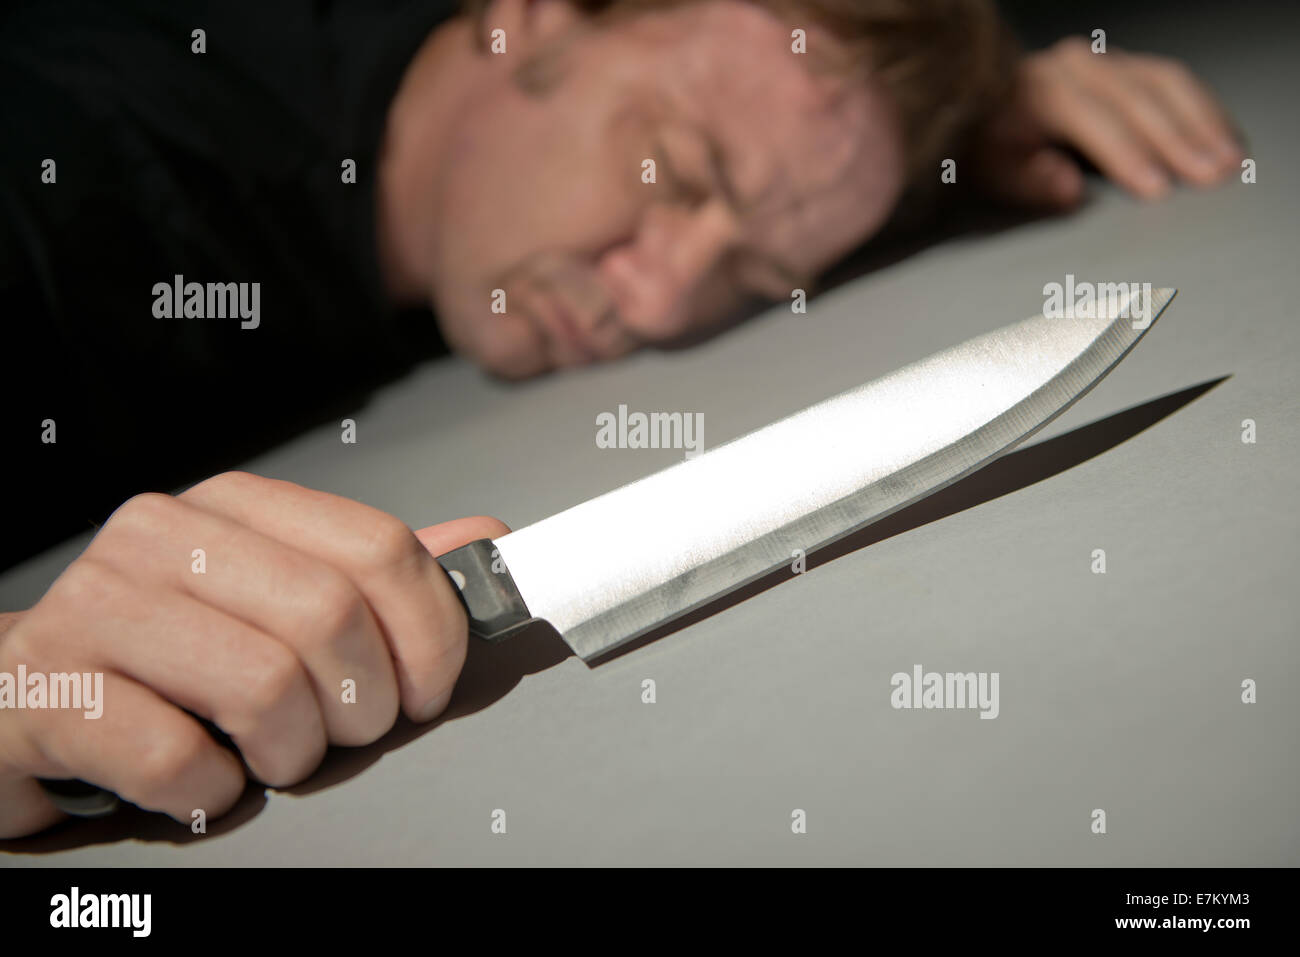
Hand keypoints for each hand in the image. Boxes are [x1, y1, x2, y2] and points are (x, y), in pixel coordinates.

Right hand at [0, 471, 507, 837]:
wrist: (19, 694)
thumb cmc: (162, 655)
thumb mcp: (271, 599)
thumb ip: (374, 575)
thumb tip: (483, 542)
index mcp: (233, 508)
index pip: (378, 548)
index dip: (430, 632)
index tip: (429, 686)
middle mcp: (164, 537)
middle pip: (331, 617)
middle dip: (365, 703)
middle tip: (348, 733)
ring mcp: (96, 606)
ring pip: (265, 685)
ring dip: (293, 751)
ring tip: (271, 755)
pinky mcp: (45, 687)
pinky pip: (176, 758)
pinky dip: (211, 792)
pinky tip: (201, 778)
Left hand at [971, 37, 1243, 207]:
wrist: (985, 109)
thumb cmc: (991, 148)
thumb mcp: (995, 175)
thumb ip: (1031, 184)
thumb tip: (1070, 187)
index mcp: (1039, 91)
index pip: (1092, 120)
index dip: (1128, 155)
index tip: (1157, 188)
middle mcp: (1074, 66)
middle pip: (1136, 98)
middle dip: (1179, 140)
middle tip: (1210, 177)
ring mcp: (1104, 61)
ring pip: (1164, 83)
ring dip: (1202, 122)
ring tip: (1229, 161)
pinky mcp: (1126, 66)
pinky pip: (1173, 81)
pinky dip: (1202, 109)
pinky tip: (1223, 137)